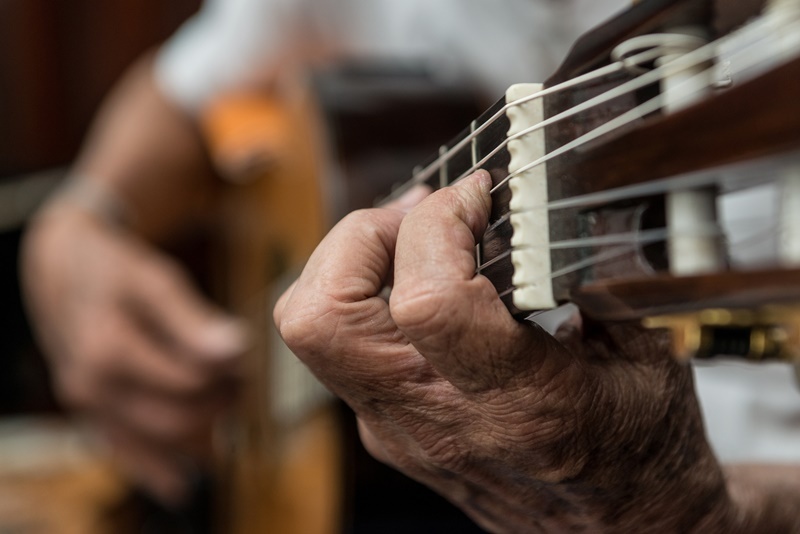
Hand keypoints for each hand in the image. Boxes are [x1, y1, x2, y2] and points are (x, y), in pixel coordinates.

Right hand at [21, 200, 247, 504]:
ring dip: (202, 433)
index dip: (230, 372)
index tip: (251, 357)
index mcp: (110, 349)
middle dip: (220, 403)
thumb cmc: (114, 271)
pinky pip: (125, 453)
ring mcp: (89, 406)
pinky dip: (156, 470)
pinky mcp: (90, 416)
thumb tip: (238, 348)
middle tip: (245, 381)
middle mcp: (93, 386)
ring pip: (159, 441)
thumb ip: (193, 319)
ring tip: (229, 404)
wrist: (61, 271)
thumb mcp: (153, 280)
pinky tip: (183, 484)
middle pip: (179, 417)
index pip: (192, 380)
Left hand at [274, 171, 732, 531]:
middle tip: (418, 214)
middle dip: (357, 236)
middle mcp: (440, 421)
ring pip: (313, 330)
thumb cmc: (643, 449)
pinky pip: (345, 347)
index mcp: (520, 403)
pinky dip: (369, 295)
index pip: (427, 300)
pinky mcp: (388, 431)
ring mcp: (401, 431)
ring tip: (412, 237)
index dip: (440, 223)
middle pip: (320, 319)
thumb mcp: (649, 354)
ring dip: (349, 261)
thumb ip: (600, 274)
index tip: (477, 195)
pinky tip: (423, 282)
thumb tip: (557, 197)